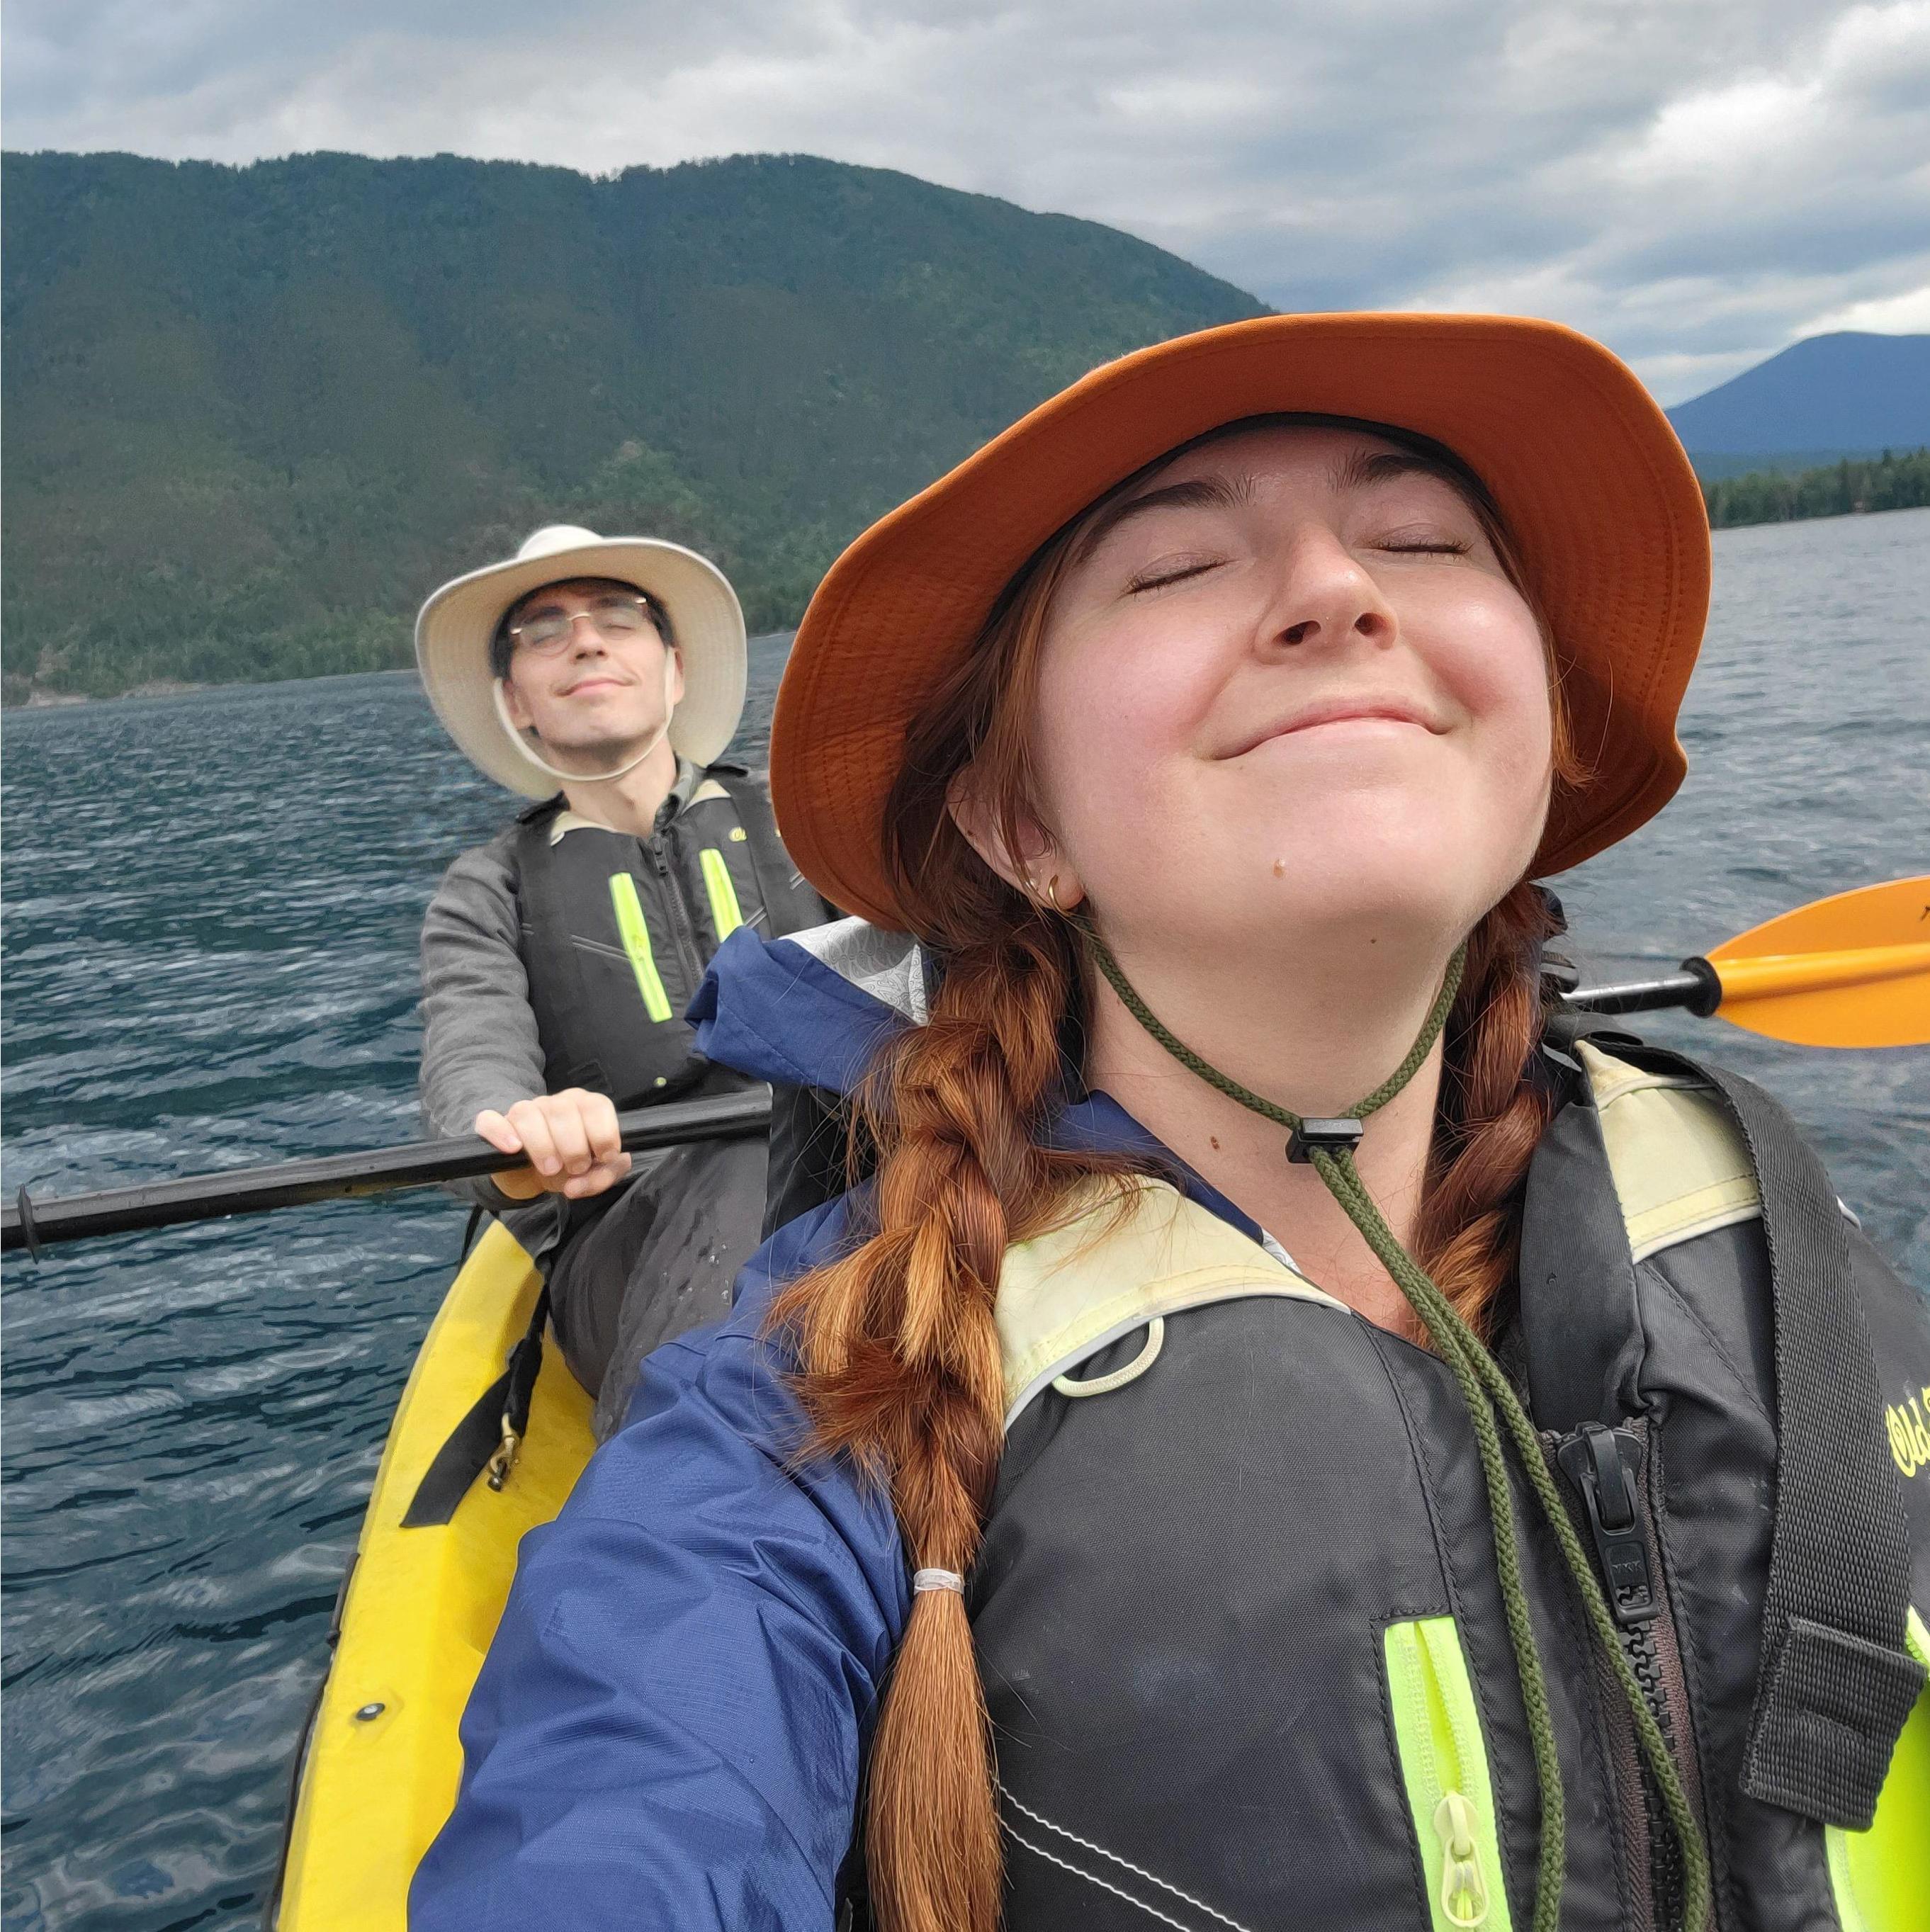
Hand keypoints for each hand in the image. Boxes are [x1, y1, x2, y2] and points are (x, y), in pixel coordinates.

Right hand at [474, 1090, 632, 1200]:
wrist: (533, 1175)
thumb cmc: (569, 1167)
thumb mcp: (594, 1174)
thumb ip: (604, 1175)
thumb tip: (580, 1183)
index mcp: (584, 1107)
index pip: (597, 1105)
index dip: (603, 1133)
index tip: (603, 1156)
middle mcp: (555, 1103)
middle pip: (563, 1110)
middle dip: (574, 1146)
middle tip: (575, 1168)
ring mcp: (523, 1111)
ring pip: (528, 1114)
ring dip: (542, 1146)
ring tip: (550, 1169)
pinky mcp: (496, 1126)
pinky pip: (491, 1120)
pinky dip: (501, 1133)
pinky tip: (513, 1148)